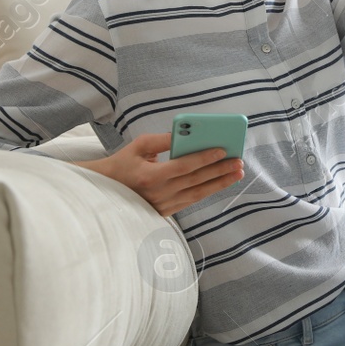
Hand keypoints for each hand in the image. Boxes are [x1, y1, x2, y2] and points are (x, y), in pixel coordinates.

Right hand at [75, 132, 243, 215]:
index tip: (223, 150)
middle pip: (196, 181)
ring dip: (219, 183)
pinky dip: (207, 191)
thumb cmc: (122, 164)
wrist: (105, 192)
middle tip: (239, 162)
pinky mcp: (164, 213)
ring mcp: (162, 206)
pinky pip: (191, 201)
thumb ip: (162, 140)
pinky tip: (220, 183)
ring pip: (197, 194)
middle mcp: (159, 194)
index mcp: (150, 176)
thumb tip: (187, 133)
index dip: (205, 158)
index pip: (184, 166)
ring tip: (237, 173)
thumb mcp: (138, 146)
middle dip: (220, 171)